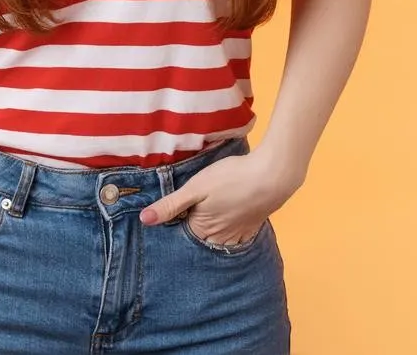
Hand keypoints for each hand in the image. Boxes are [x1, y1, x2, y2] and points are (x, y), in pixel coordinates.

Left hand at [138, 153, 295, 245]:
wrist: (272, 176)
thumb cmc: (231, 178)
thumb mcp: (196, 187)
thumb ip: (171, 205)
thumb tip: (144, 220)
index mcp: (202, 229)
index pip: (180, 235)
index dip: (173, 224)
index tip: (170, 215)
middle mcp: (220, 238)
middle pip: (199, 241)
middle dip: (191, 232)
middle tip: (186, 216)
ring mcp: (238, 235)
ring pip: (218, 241)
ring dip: (210, 234)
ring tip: (205, 219)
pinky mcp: (252, 228)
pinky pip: (235, 238)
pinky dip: (228, 233)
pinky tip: (226, 221)